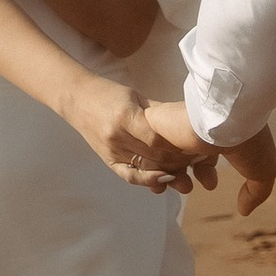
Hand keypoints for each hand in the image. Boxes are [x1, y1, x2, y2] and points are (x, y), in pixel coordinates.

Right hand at [63, 76, 201, 192]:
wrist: (76, 99)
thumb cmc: (110, 93)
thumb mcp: (137, 97)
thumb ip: (159, 113)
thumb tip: (188, 125)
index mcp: (126, 116)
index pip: (159, 139)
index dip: (181, 147)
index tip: (198, 146)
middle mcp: (117, 137)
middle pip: (156, 156)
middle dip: (181, 161)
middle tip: (199, 161)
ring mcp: (111, 151)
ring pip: (146, 168)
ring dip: (170, 172)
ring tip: (187, 172)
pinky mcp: (108, 161)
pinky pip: (130, 176)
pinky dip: (148, 181)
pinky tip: (164, 181)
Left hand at [141, 100, 275, 216]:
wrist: (227, 115)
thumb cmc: (248, 139)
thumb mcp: (262, 169)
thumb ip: (256, 191)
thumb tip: (244, 211)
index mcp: (215, 136)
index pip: (203, 156)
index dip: (205, 174)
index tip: (209, 184)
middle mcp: (193, 131)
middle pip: (179, 159)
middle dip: (181, 178)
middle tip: (187, 188)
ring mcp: (173, 127)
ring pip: (158, 155)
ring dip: (163, 174)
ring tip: (172, 182)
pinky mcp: (153, 123)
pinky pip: (141, 146)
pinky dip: (144, 162)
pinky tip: (153, 175)